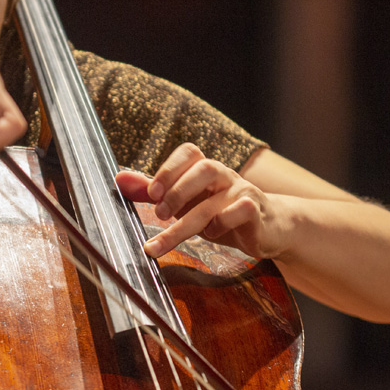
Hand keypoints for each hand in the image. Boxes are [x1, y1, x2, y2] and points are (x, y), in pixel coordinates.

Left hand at [115, 143, 287, 260]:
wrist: (270, 227)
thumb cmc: (222, 212)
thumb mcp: (187, 202)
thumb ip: (155, 192)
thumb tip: (119, 179)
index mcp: (206, 170)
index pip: (189, 152)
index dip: (168, 168)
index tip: (151, 193)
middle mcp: (224, 175)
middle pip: (203, 168)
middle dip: (177, 191)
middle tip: (158, 214)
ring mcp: (243, 191)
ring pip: (215, 199)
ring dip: (186, 220)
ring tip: (166, 238)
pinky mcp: (257, 211)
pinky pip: (242, 210)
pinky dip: (223, 222)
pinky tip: (212, 234)